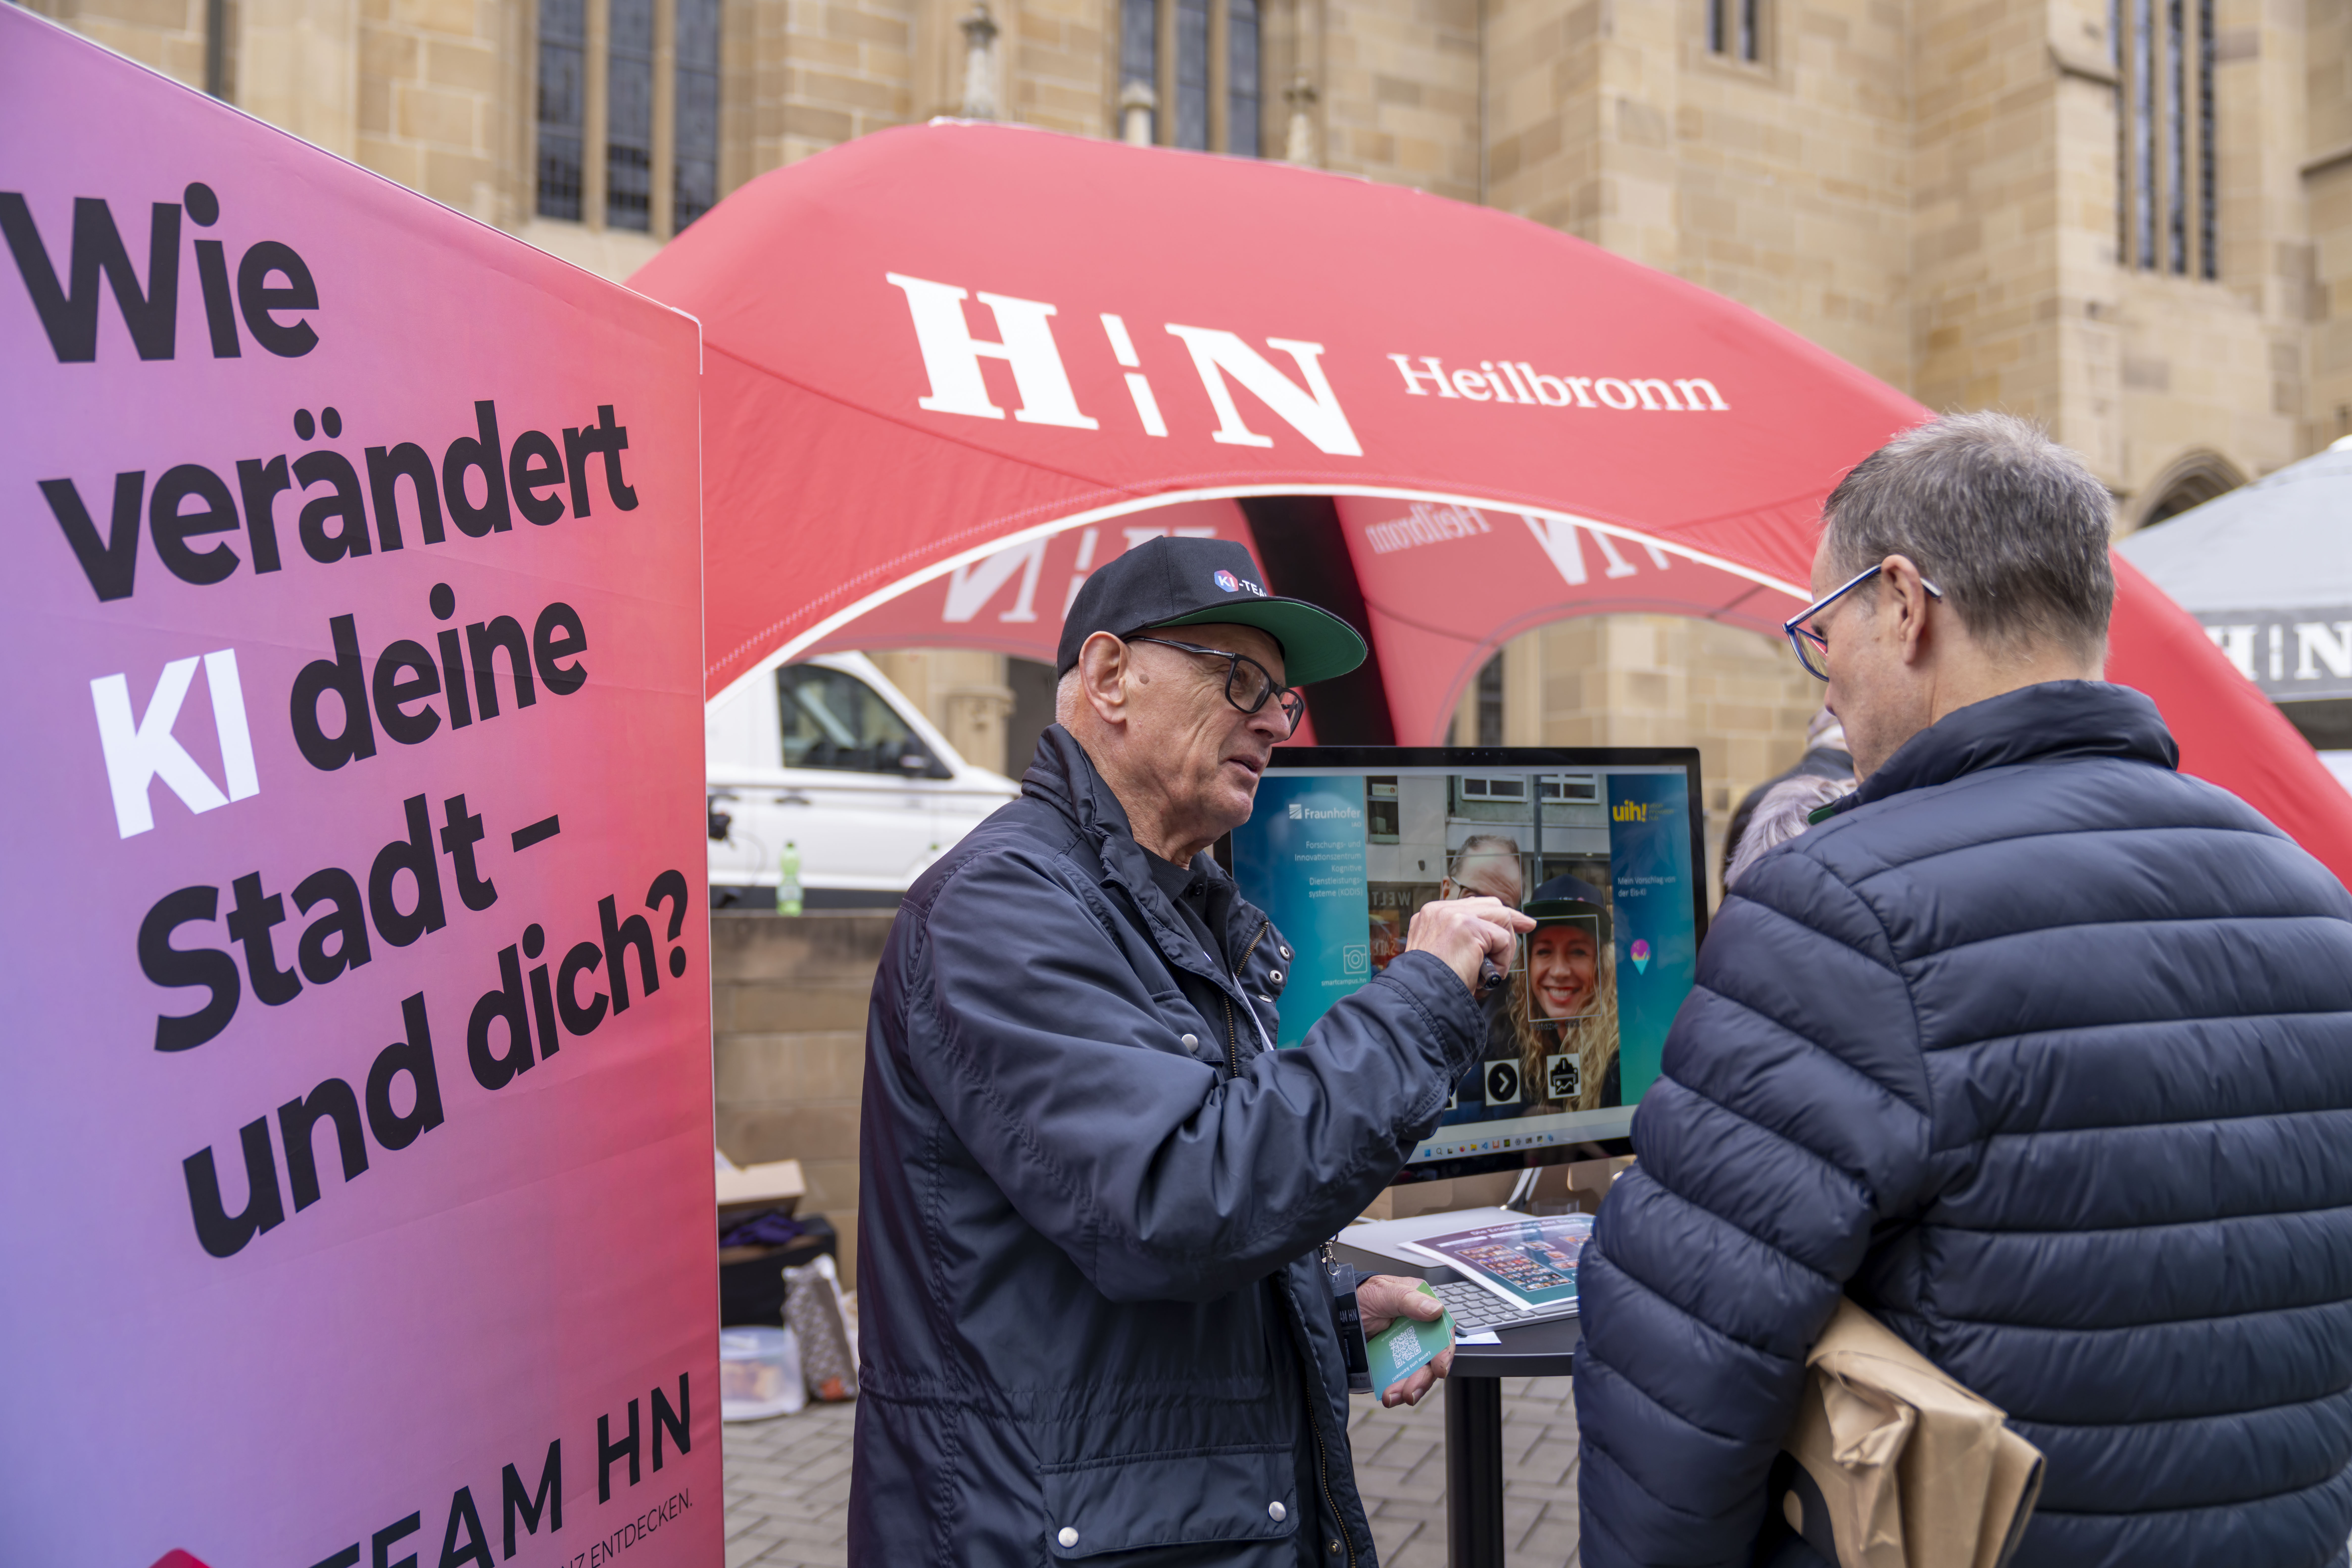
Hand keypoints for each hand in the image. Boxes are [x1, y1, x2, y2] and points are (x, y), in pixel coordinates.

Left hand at [1356, 1274, 1453, 1406]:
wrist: (1335, 1310)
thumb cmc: (1361, 1294)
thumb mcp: (1383, 1292)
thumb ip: (1409, 1300)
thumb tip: (1435, 1310)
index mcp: (1421, 1308)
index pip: (1442, 1332)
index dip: (1444, 1352)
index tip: (1439, 1368)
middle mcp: (1417, 1330)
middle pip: (1431, 1359)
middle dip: (1423, 1378)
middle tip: (1411, 1392)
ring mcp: (1404, 1348)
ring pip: (1417, 1372)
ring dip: (1409, 1388)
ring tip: (1393, 1397)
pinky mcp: (1391, 1362)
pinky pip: (1399, 1379)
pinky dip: (1396, 1390)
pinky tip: (1387, 1394)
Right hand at [1405, 896, 1534, 994]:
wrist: (1418, 996)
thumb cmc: (1430, 985)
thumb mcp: (1442, 956)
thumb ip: (1459, 940)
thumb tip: (1488, 939)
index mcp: (1431, 916)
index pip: (1472, 905)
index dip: (1496, 915)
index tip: (1516, 921)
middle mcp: (1440, 911)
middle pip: (1490, 904)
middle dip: (1512, 917)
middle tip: (1528, 926)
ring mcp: (1453, 916)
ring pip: (1501, 918)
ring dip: (1505, 947)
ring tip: (1493, 969)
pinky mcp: (1467, 927)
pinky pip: (1503, 939)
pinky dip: (1503, 960)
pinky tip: (1488, 974)